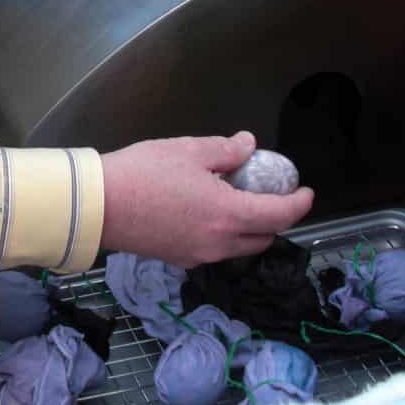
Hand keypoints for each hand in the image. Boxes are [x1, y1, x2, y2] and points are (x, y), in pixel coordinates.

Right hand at [99, 132, 313, 267]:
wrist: (99, 204)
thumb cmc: (143, 173)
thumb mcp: (189, 150)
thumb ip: (226, 150)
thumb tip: (248, 146)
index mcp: (228, 215)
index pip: (280, 215)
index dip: (299, 203)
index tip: (305, 191)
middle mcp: (219, 243)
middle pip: (263, 238)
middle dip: (275, 218)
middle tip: (268, 193)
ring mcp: (198, 255)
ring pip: (239, 247)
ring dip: (248, 229)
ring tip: (235, 200)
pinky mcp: (178, 259)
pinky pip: (213, 250)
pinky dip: (222, 234)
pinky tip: (205, 212)